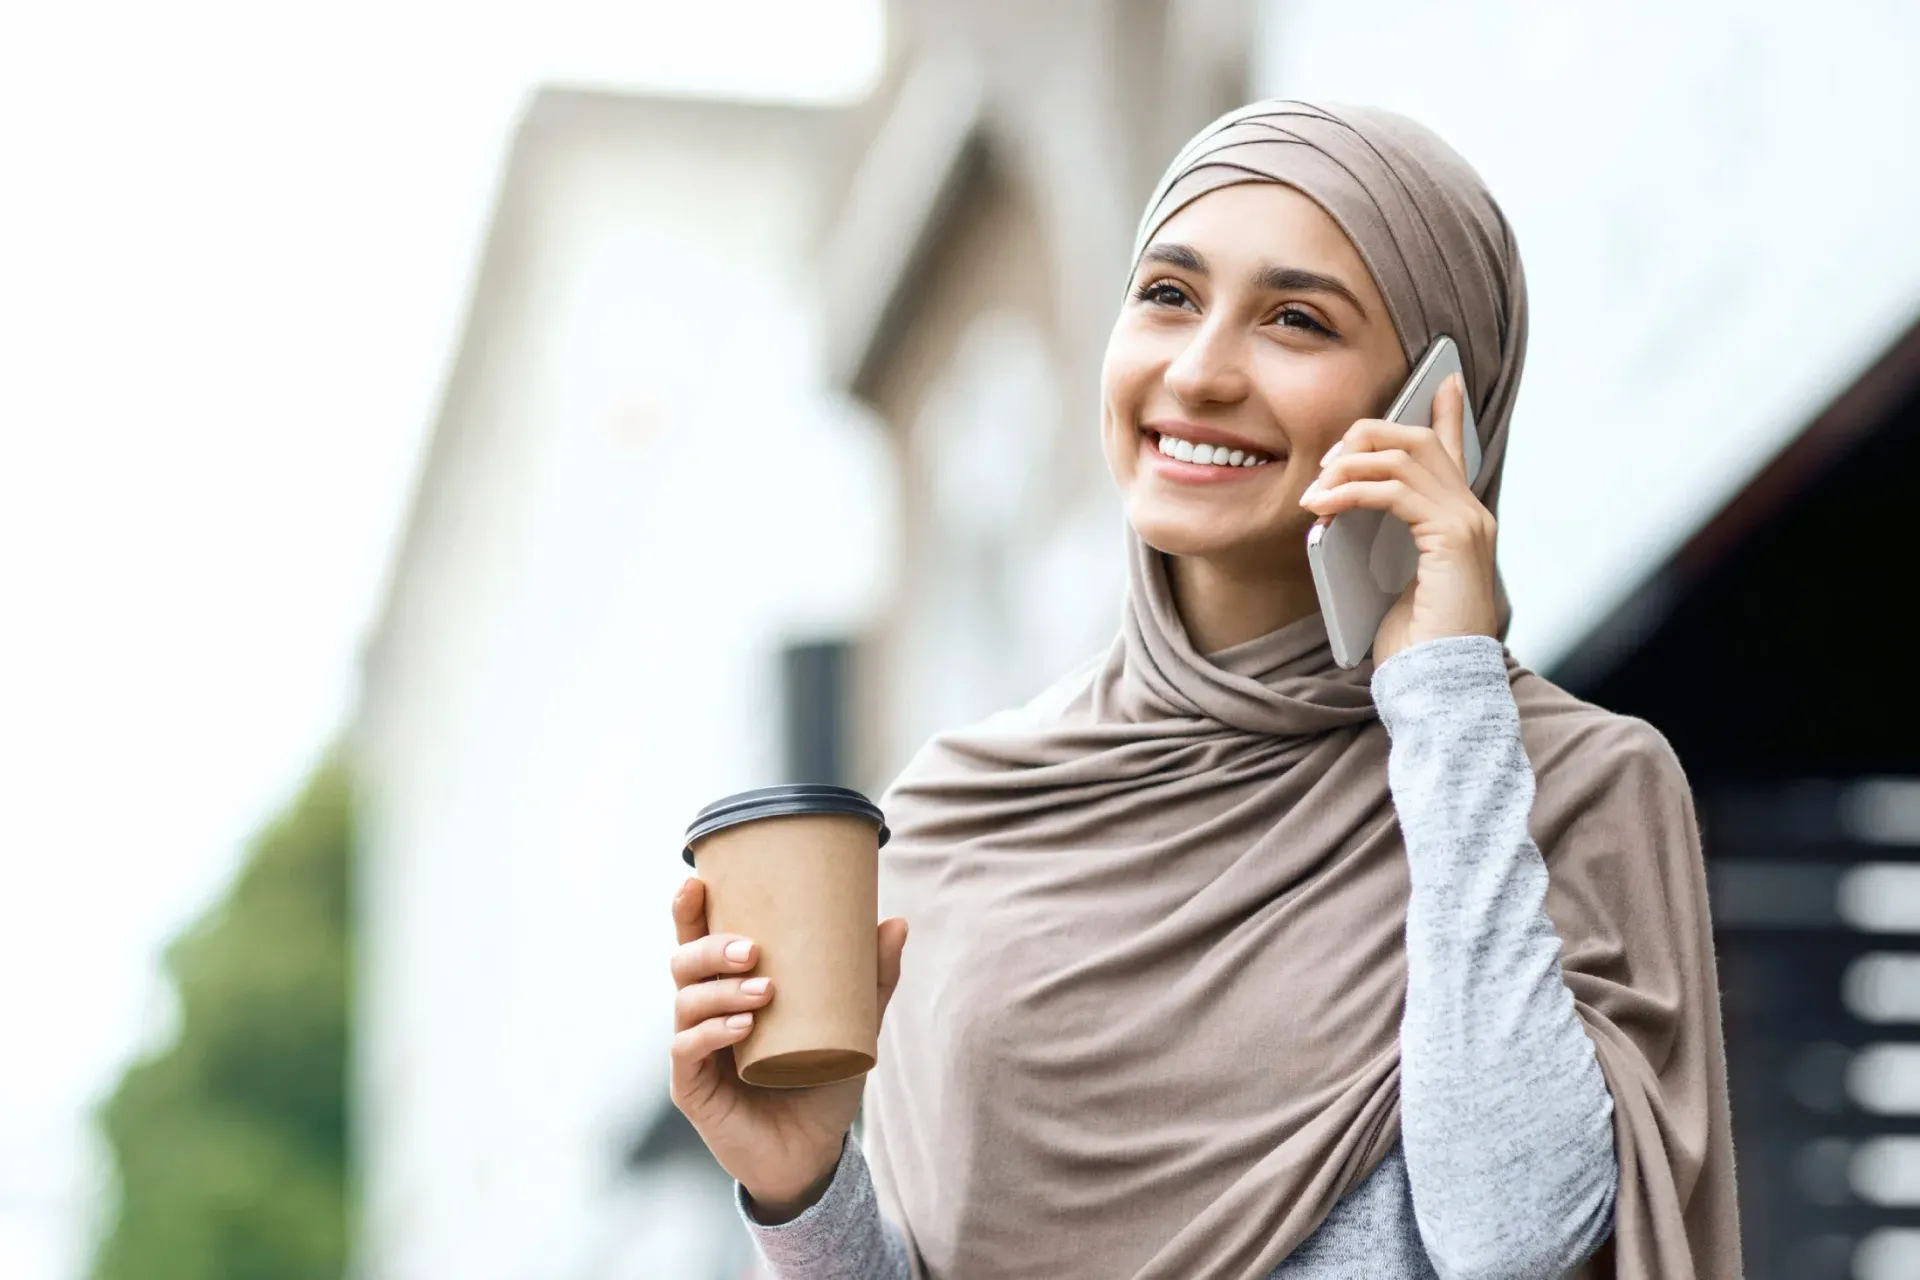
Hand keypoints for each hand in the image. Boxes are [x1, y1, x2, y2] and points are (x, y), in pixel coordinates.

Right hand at [668, 875, 909, 1220]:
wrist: (812, 1151)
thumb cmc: (820, 1080)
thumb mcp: (852, 1024)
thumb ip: (871, 977)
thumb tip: (896, 921)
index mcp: (728, 987)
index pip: (698, 940)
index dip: (689, 910)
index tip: (699, 881)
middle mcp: (702, 1013)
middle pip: (683, 963)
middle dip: (711, 947)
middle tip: (754, 949)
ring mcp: (693, 1050)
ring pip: (684, 1002)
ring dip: (720, 990)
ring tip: (764, 991)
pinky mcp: (691, 1089)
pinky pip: (687, 1050)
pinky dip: (710, 1033)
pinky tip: (741, 1029)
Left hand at [1299, 373, 1498, 665]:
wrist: (1438, 685)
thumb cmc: (1413, 645)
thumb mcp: (1391, 581)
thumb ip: (1382, 540)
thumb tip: (1336, 511)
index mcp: (1460, 522)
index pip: (1453, 452)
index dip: (1446, 413)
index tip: (1444, 380)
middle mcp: (1472, 513)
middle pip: (1418, 440)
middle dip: (1364, 438)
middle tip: (1323, 464)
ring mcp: (1468, 522)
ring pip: (1404, 457)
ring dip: (1348, 466)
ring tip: (1314, 491)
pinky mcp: (1453, 537)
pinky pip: (1394, 490)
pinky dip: (1352, 491)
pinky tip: (1323, 505)